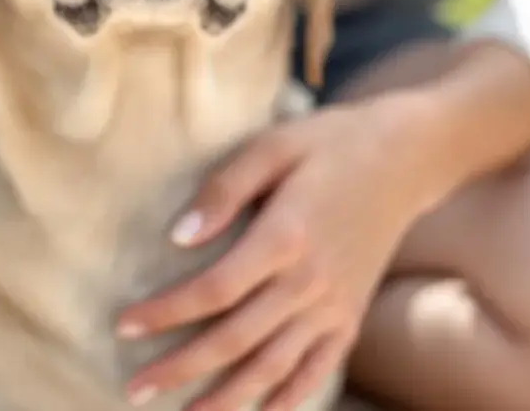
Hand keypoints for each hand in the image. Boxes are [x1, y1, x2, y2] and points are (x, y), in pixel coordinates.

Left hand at [116, 99, 430, 410]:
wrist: (405, 158)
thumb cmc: (329, 144)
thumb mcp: (273, 145)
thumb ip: (224, 189)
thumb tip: (179, 236)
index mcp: (285, 237)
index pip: (213, 291)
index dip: (165, 313)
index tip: (124, 326)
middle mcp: (310, 282)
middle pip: (235, 339)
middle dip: (179, 368)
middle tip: (134, 388)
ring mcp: (334, 305)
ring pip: (272, 366)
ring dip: (225, 397)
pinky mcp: (351, 316)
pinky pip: (317, 369)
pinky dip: (286, 398)